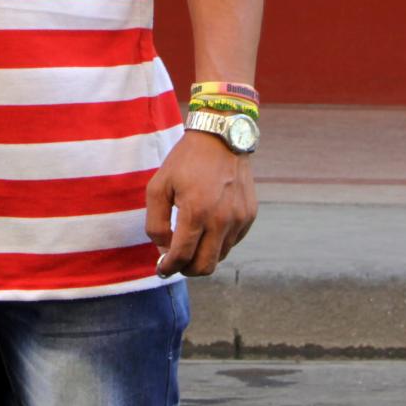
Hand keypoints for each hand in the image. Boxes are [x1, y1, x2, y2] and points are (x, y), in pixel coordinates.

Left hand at [145, 129, 255, 277]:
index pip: (181, 257)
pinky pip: (232, 241)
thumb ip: (155, 223)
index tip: (161, 268)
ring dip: (203, 256)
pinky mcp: (249, 215)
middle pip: (204, 267)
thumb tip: (164, 250)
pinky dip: (218, 242)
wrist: (222, 136)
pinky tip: (208, 227)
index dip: (167, 268)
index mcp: (196, 212)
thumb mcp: (158, 186)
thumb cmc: (185, 160)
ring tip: (191, 242)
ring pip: (220, 256)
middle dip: (186, 270)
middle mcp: (221, 219)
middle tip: (176, 262)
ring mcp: (239, 218)